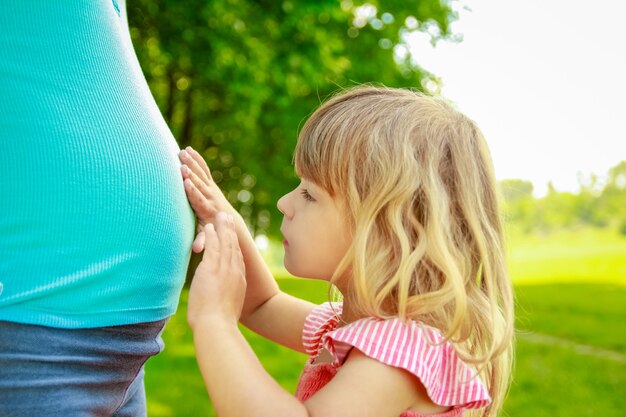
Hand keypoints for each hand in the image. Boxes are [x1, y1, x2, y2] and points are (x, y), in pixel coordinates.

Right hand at [179, 146, 237, 252]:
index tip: (186, 183)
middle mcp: (210, 196)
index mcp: (207, 209)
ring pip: (200, 173)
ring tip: (182, 152)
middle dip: (191, 174)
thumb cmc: (213, 229)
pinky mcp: (210, 182)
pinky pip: (203, 168)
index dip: (193, 191)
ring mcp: (211, 187)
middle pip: (199, 183)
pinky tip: (188, 149)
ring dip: (191, 162)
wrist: (228, 219)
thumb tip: (196, 250)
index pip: (199, 199)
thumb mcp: (207, 235)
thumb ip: (202, 240)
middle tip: (181, 165)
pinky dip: (197, 159)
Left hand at [187, 212, 246, 330]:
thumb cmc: (219, 325)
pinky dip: (211, 235)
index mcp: (239, 282)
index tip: (233, 236)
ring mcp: (224, 269)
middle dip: (231, 231)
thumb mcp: (227, 311)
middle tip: (229, 218)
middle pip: (234, 247)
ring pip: (225, 243)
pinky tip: (208, 226)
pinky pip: (212, 246)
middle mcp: (234, 272)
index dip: (235, 246)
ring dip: (223, 227)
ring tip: (221, 215)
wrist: (217, 326)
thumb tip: (221, 308)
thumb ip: (224, 303)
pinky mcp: (212, 268)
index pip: (238, 259)